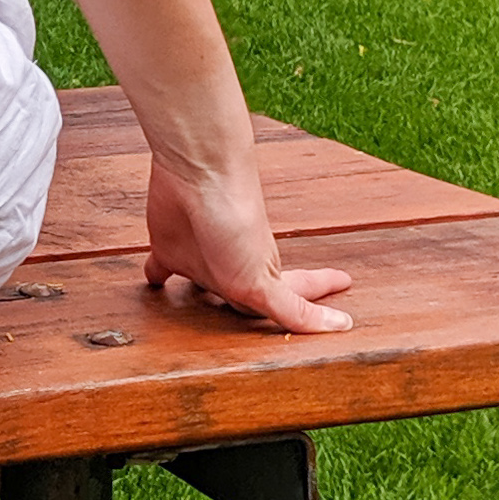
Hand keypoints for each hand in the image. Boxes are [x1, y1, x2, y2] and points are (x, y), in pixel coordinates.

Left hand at [143, 154, 353, 335]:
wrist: (201, 172)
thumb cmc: (237, 219)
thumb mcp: (264, 280)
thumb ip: (292, 307)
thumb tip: (344, 327)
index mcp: (259, 281)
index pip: (290, 303)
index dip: (311, 312)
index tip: (339, 318)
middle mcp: (232, 271)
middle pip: (243, 298)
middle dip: (254, 308)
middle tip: (260, 318)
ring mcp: (200, 259)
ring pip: (204, 287)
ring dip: (203, 300)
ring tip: (202, 310)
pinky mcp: (168, 248)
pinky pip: (161, 269)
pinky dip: (157, 278)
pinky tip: (154, 283)